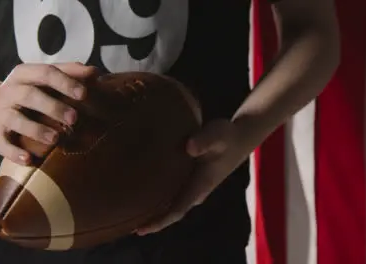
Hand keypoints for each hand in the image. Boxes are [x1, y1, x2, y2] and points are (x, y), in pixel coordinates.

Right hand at [0, 62, 96, 164]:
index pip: (45, 73)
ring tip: (55, 138)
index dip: (65, 82)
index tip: (84, 93)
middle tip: (74, 118)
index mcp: (25, 74)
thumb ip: (69, 73)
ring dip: (36, 129)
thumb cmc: (27, 91)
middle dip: (53, 106)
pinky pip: (1, 143)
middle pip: (30, 95)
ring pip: (15, 119)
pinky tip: (29, 159)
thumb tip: (95, 72)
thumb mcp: (42, 78)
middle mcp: (10, 91)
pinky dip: (14, 152)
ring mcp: (0, 113)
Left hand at [136, 119, 250, 234]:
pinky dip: (158, 197)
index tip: (141, 229)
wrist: (238, 138)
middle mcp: (195, 191)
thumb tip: (189, 147)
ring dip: (153, 209)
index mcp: (200, 186)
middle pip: (170, 211)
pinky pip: (172, 193)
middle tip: (126, 223)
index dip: (159, 221)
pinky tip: (142, 191)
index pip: (177, 210)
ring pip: (170, 203)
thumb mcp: (217, 134)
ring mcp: (193, 186)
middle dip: (152, 219)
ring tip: (129, 211)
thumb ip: (205, 140)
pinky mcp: (190, 179)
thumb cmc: (227, 137)